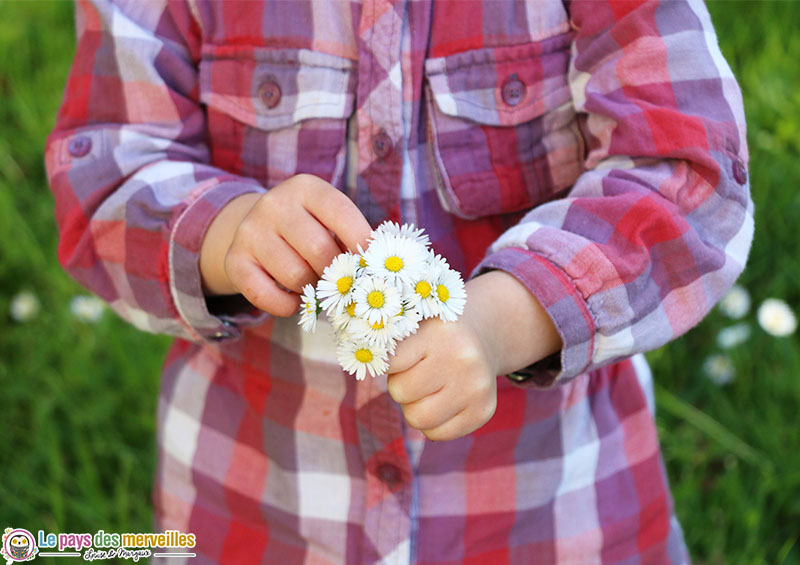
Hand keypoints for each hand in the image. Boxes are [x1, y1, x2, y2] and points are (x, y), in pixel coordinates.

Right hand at [199, 174, 371, 316]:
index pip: (340, 212)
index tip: (374, 263)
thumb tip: (376, 268)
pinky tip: (295, 301)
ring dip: (312, 290)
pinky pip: (266, 295)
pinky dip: (287, 306)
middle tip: (343, 283)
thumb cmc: (309, 229)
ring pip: (295, 276)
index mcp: (306, 188)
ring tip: (316, 286)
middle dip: (337, 274)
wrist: (256, 230)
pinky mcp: (234, 260)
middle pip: (319, 250)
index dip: (361, 240)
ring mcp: (250, 231)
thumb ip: (351, 238)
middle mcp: (274, 204)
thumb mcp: (329, 221)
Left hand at [386, 271, 561, 440]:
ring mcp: (475, 387)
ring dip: (415, 406)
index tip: (396, 357)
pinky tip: (444, 401)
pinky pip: (438, 435)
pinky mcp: (484, 411)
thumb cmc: (434, 334)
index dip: (386, 363)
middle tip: (416, 372)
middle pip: (401, 393)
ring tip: (428, 388)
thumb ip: (389, 340)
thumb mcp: (415, 323)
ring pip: (417, 418)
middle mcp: (461, 359)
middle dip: (402, 386)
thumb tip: (361, 355)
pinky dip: (433, 423)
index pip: (388, 362)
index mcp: (438, 333)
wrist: (481, 339)